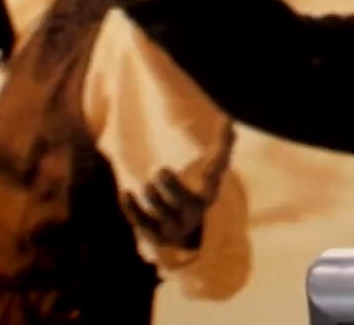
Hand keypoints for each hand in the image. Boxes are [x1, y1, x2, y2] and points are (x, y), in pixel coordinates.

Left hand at [121, 123, 231, 251]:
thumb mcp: (212, 168)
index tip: (205, 162)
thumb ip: (221, 144)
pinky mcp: (156, 236)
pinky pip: (143, 224)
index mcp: (209, 193)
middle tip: (159, 170)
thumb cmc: (199, 189)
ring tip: (147, 184)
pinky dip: (133, 210)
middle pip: (185, 202)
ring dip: (155, 200)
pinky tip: (125, 193)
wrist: (189, 232)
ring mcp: (175, 226)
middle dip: (173, 188)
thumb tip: (227, 118)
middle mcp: (194, 213)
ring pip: (164, 216)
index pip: (212, 179)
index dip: (211, 169)